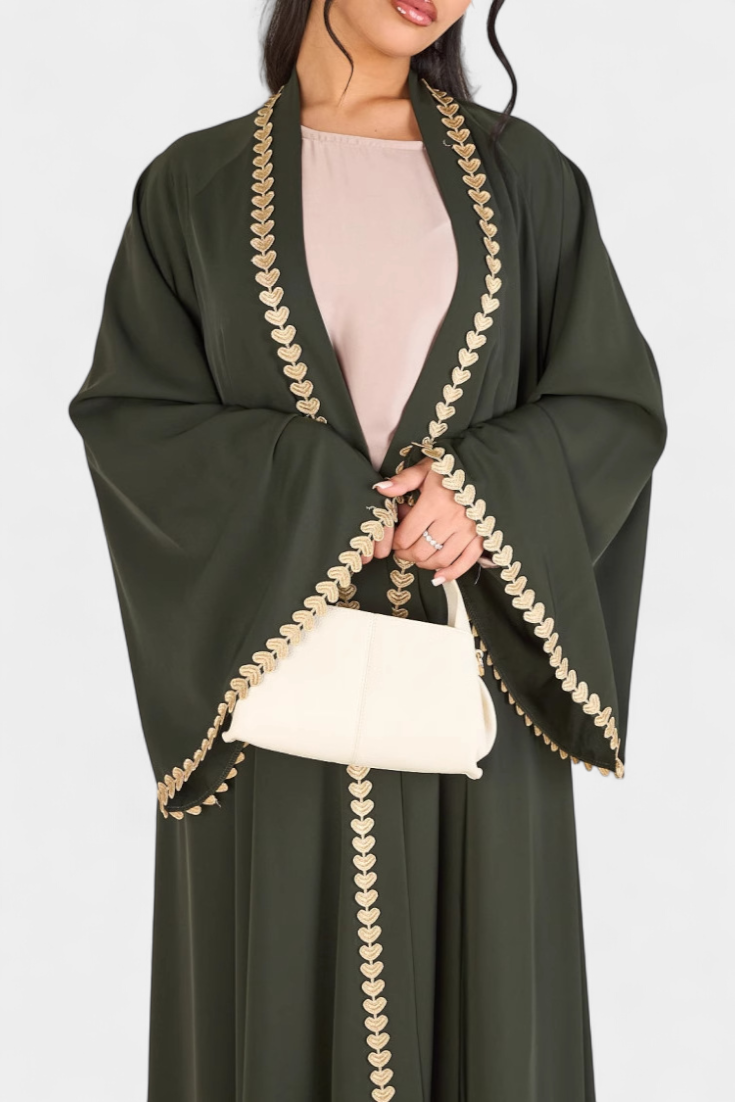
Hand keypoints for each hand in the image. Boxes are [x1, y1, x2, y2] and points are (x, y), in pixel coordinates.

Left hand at [361, 457, 493, 583]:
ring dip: (424, 564)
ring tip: (418, 557)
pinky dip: (451, 573)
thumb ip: (403, 480)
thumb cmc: (454, 466)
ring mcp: (469, 530)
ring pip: (440, 559)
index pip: (406, 535)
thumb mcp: (427, 467)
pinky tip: (438, 576)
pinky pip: (466, 563)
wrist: (488, 467)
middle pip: (420, 551)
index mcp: (435, 501)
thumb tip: (381, 489)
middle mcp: (452, 519)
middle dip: (406, 554)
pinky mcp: (482, 537)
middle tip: (402, 550)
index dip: (395, 541)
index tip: (394, 538)